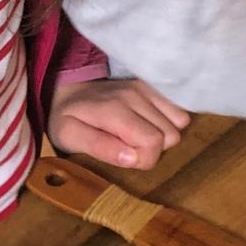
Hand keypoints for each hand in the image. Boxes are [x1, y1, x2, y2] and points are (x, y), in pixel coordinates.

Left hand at [48, 78, 189, 169]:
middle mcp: (135, 95)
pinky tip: (149, 125)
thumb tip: (133, 158)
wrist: (68, 89)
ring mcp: (147, 88)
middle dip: (153, 150)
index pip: (153, 143)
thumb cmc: (67, 118)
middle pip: (170, 136)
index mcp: (114, 110)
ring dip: (163, 136)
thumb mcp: (68, 137)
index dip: (143, 160)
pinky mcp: (153, 86)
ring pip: (179, 123)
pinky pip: (179, 110)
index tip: (124, 158)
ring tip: (138, 136)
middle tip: (128, 147)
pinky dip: (170, 122)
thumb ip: (99, 147)